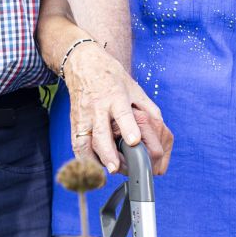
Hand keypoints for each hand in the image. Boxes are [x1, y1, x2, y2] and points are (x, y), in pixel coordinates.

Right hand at [64, 44, 171, 174]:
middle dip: (108, 153)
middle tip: (116, 168)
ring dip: (93, 160)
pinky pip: (76, 143)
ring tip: (104, 173)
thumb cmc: (110, 76)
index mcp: (115, 96)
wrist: (83, 64)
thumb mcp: (133, 87)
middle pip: (100, 133)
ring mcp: (83, 115)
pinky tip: (90, 168)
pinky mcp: (74, 122)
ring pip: (84, 141)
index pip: (122, 114)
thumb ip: (147, 107)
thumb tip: (161, 127)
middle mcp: (97, 107)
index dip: (128, 129)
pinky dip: (82, 158)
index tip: (134, 142)